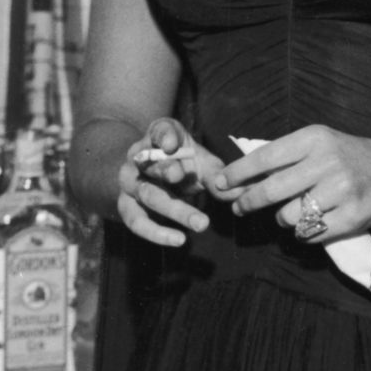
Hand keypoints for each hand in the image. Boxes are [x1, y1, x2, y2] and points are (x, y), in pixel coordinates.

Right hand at [117, 118, 220, 246]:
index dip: (165, 136)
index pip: (160, 130)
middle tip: (181, 176)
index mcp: (158, 137)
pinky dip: (157, 233)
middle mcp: (138, 157)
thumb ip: (218, 174)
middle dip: (167, 170)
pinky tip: (179, 240)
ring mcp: (130, 182)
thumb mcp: (202, 162)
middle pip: (152, 164)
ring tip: (202, 223)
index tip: (172, 143)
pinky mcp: (126, 206)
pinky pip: (137, 221)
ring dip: (175, 209)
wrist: (153, 173)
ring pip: (148, 195)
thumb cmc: (183, 161)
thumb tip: (244, 191)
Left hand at [210, 125, 370, 243]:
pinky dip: (304, 233)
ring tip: (297, 210)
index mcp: (316, 138)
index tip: (219, 184)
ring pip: (288, 217)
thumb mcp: (321, 144)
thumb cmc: (351, 158)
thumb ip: (284, 157)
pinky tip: (316, 221)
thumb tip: (235, 180)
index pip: (265, 157)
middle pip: (270, 191)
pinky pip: (308, 234)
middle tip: (239, 208)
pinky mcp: (352, 216)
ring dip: (284, 219)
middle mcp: (328, 161)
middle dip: (247, 203)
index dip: (237, 173)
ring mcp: (342, 190)